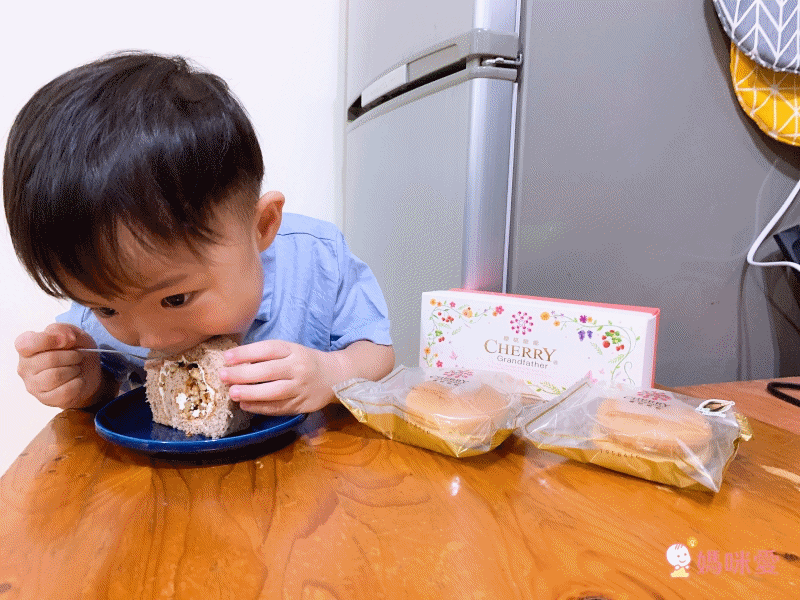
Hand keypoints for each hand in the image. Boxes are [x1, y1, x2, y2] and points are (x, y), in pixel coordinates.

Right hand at [15, 323, 106, 408]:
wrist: (88, 374)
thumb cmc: (76, 352)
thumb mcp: (74, 334)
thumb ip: (64, 330)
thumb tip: (63, 338)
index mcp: (27, 348)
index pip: (26, 343)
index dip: (48, 340)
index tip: (67, 340)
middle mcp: (25, 367)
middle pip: (49, 359)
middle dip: (71, 356)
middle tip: (78, 356)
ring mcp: (33, 385)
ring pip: (55, 376)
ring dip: (74, 370)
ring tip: (76, 368)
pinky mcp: (45, 399)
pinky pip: (64, 391)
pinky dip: (77, 383)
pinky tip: (77, 380)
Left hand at [219, 340, 338, 414]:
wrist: (335, 376)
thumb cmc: (306, 361)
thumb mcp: (291, 351)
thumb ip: (268, 355)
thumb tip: (236, 362)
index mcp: (293, 350)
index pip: (268, 349)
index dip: (246, 353)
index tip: (226, 358)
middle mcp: (298, 368)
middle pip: (268, 371)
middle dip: (243, 374)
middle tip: (223, 376)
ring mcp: (301, 387)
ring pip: (274, 392)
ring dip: (250, 393)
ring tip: (232, 393)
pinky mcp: (302, 404)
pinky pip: (279, 407)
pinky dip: (260, 407)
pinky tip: (245, 405)